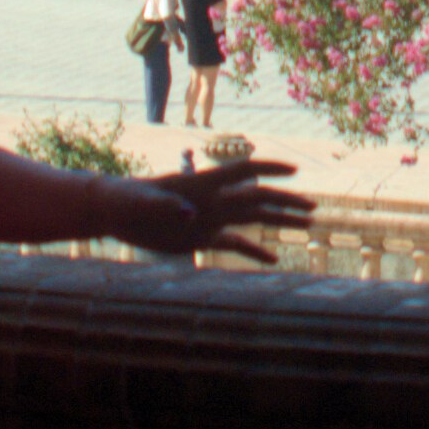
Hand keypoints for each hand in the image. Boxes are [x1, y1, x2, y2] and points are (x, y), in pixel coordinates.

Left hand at [122, 149, 309, 266]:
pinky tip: (274, 260)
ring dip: (279, 220)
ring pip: (253, 218)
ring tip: (307, 224)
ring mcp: (211, 219)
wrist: (115, 213)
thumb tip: (189, 214)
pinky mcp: (202, 238)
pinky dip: (255, 251)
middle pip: (257, 197)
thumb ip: (165, 205)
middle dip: (285, 201)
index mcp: (203, 184)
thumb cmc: (127, 200)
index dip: (268, 168)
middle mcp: (214, 200)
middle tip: (312, 208)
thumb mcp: (143, 202)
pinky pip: (235, 244)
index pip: (242, 171)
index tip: (294, 170)